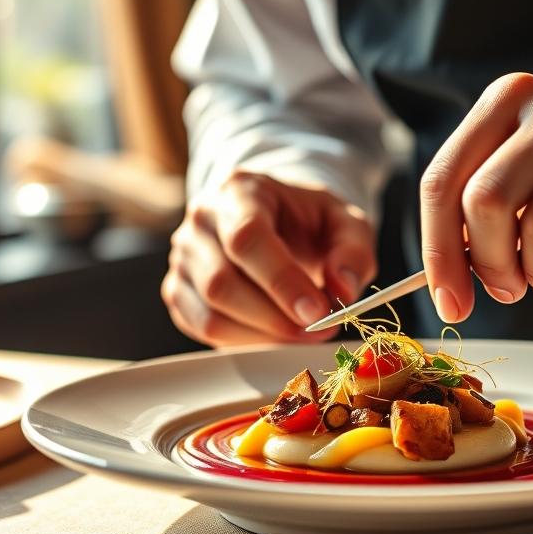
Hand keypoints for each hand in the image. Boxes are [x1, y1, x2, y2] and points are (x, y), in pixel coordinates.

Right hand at [163, 171, 376, 345]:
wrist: (280, 222)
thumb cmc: (309, 221)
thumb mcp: (346, 222)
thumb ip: (353, 252)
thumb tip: (342, 291)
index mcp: (240, 190)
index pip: (247, 238)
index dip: (281, 281)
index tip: (317, 312)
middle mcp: (202, 220)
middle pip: (222, 283)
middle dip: (276, 319)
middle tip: (319, 331)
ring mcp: (183, 258)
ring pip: (211, 315)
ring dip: (262, 337)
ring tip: (301, 335)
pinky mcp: (179, 292)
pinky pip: (204, 330)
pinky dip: (244, 343)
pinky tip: (275, 336)